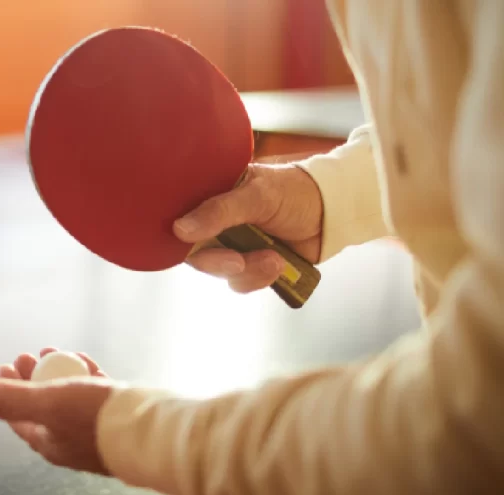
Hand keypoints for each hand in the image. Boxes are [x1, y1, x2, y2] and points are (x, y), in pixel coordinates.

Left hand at [0, 348, 114, 474]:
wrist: (151, 431)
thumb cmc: (95, 419)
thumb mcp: (45, 402)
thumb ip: (4, 399)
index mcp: (49, 443)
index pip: (17, 416)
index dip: (5, 391)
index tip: (4, 365)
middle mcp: (70, 440)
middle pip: (42, 405)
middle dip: (32, 377)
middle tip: (29, 354)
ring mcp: (95, 430)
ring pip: (68, 397)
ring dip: (58, 373)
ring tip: (54, 351)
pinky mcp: (117, 418)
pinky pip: (94, 395)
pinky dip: (85, 375)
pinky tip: (84, 360)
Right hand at [173, 163, 323, 292]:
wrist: (334, 213)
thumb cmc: (296, 191)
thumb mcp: (258, 195)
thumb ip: (219, 211)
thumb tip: (180, 229)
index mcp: (212, 195)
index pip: (181, 219)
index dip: (180, 237)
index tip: (191, 245)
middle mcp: (216, 222)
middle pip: (196, 253)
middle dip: (219, 262)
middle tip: (238, 260)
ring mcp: (233, 244)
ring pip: (219, 272)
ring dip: (247, 271)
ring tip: (274, 259)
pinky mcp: (250, 264)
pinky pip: (240, 282)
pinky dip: (259, 278)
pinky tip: (279, 264)